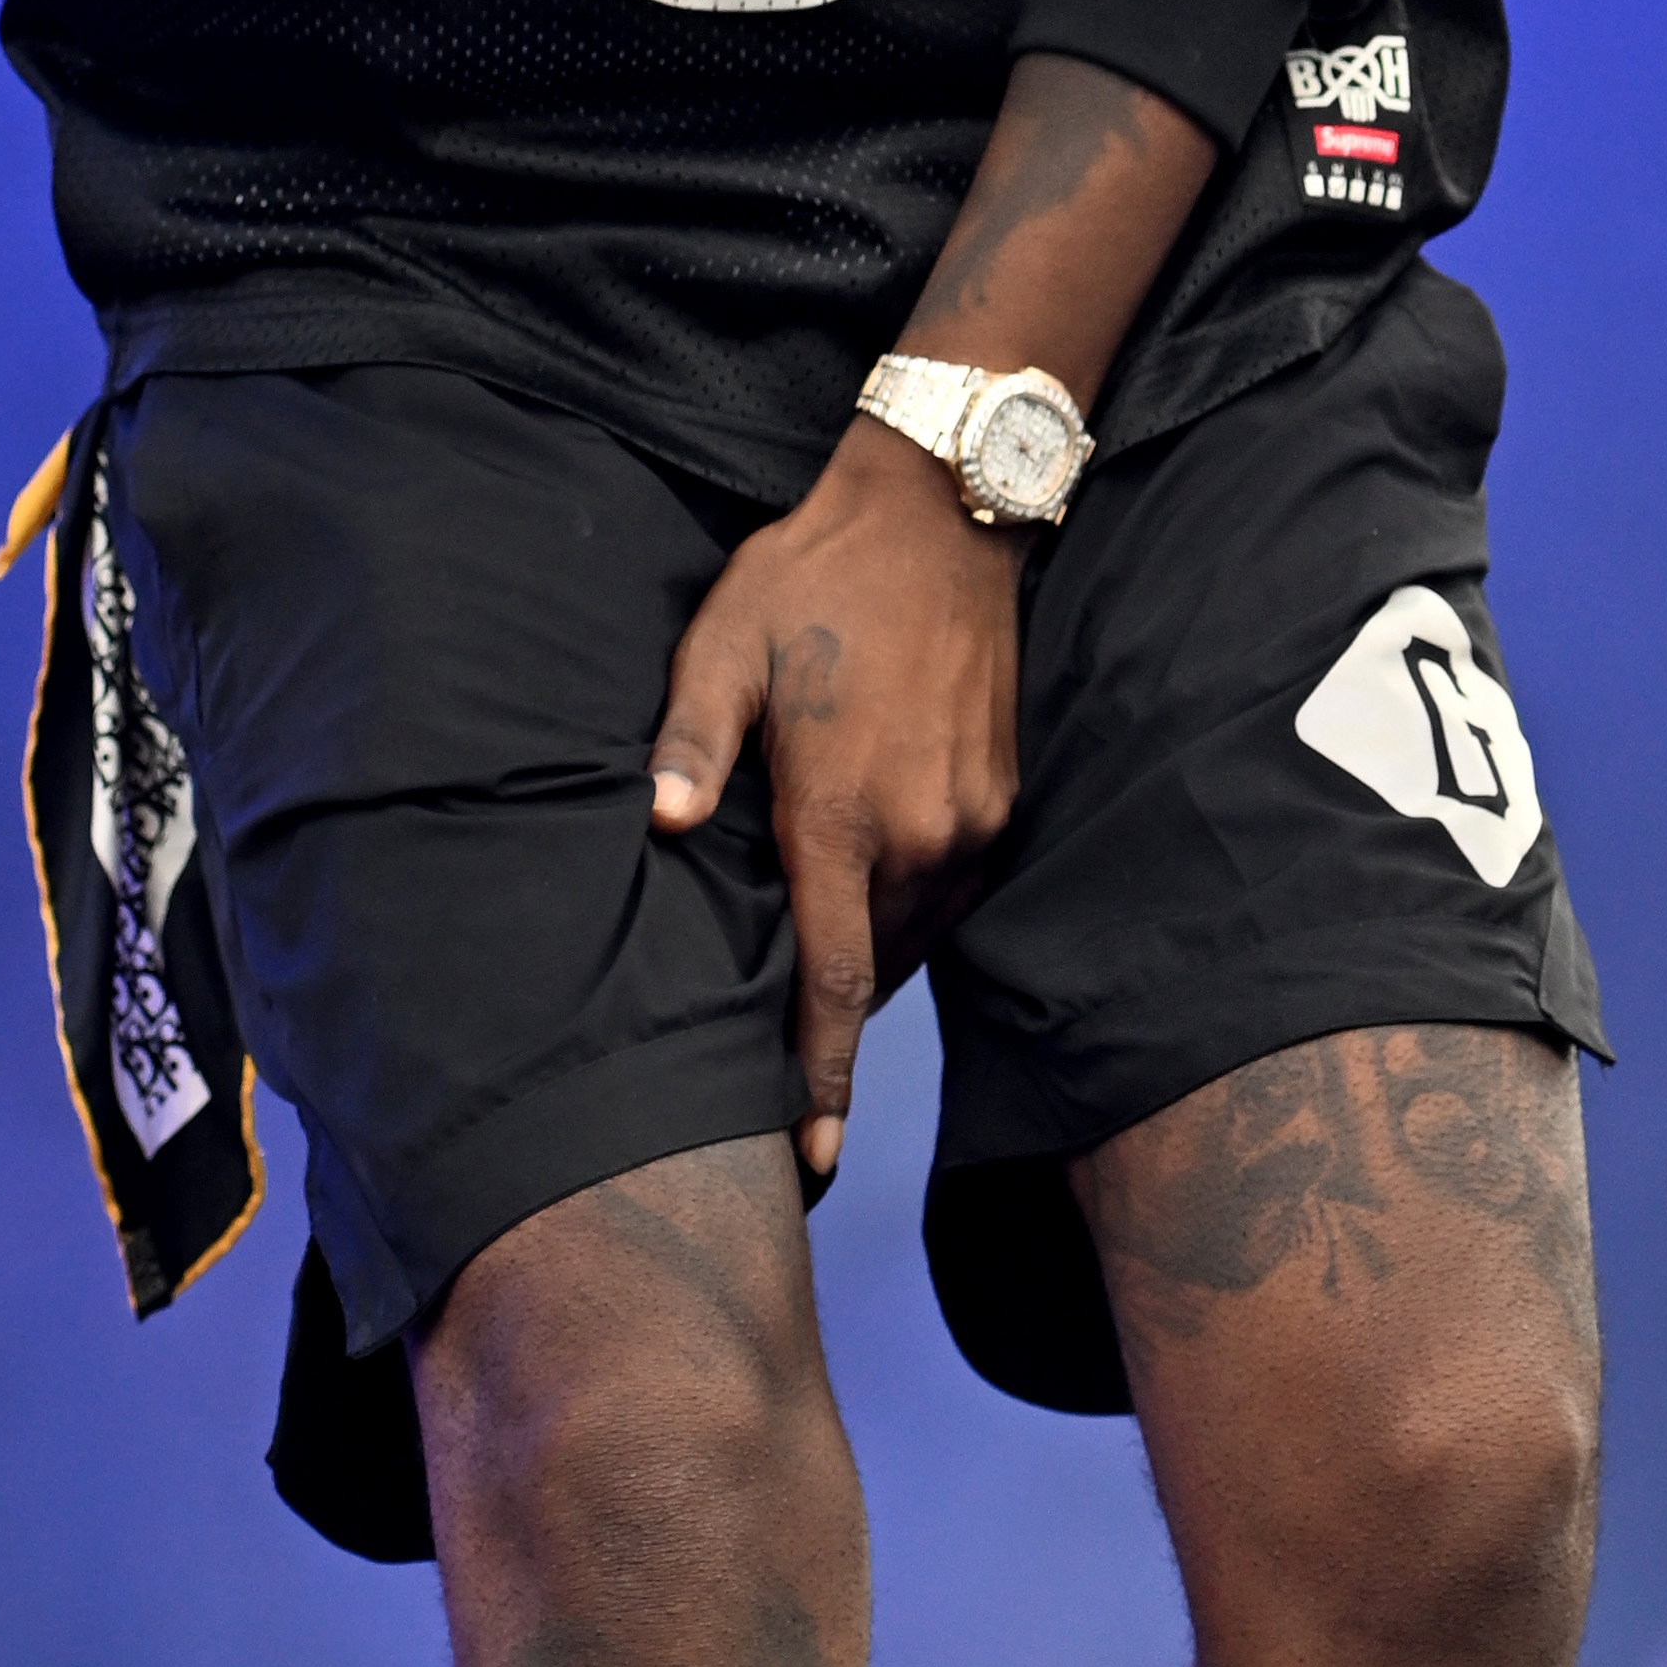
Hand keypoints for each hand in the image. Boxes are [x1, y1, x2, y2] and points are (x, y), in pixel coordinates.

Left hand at [650, 417, 1025, 1177]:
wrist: (942, 513)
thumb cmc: (814, 577)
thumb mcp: (724, 644)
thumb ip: (692, 744)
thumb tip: (661, 827)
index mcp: (845, 811)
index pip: (834, 979)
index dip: (822, 1072)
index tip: (816, 1154)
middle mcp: (923, 833)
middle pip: (872, 964)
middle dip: (829, 1011)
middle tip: (779, 1056)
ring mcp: (974, 818)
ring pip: (915, 930)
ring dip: (868, 951)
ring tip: (818, 969)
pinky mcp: (1004, 796)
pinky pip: (950, 886)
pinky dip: (907, 904)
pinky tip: (868, 884)